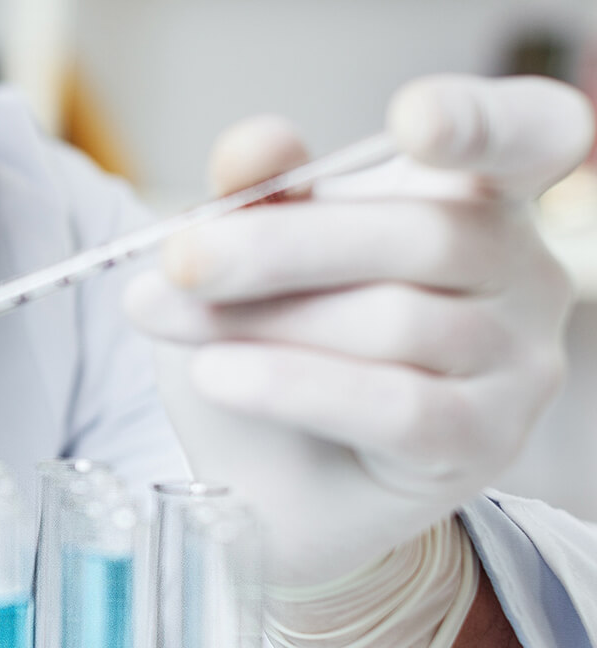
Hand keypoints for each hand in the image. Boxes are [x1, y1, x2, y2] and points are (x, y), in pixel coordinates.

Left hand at [126, 75, 593, 588]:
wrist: (267, 480)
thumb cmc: (268, 345)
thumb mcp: (248, 257)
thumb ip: (260, 194)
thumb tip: (255, 146)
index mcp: (477, 195)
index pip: (528, 134)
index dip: (481, 123)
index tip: (412, 121)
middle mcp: (523, 272)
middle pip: (424, 235)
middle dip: (281, 247)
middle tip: (180, 259)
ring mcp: (517, 363)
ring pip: (397, 322)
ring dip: (262, 321)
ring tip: (166, 319)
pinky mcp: (482, 444)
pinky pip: (393, 406)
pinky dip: (290, 386)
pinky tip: (215, 375)